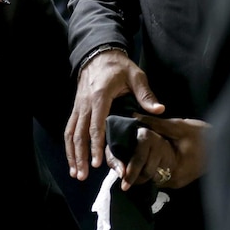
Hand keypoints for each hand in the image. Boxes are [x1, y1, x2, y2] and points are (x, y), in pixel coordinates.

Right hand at [64, 49, 163, 180]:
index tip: (97, 163)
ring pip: (70, 133)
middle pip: (79, 133)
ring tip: (75, 173)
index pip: (96, 126)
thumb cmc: (119, 66)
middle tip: (83, 175)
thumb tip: (159, 110)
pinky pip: (69, 128)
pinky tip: (73, 159)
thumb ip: (146, 94)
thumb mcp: (135, 75)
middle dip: (80, 156)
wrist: (98, 54)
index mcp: (100, 97)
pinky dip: (70, 145)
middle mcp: (85, 104)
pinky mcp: (76, 107)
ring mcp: (78, 106)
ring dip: (72, 153)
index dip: (96, 145)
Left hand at [113, 113, 208, 189]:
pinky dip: (153, 168)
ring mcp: (178, 182)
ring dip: (144, 169)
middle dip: (136, 169)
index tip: (120, 161)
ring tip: (129, 158)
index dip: (132, 167)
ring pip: (154, 178)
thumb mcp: (178, 126)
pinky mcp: (180, 179)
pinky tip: (146, 159)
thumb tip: (134, 117)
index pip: (146, 173)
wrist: (227, 144)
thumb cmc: (204, 135)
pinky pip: (161, 176)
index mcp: (174, 169)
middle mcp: (175, 181)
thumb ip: (155, 124)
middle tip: (122, 159)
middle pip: (148, 178)